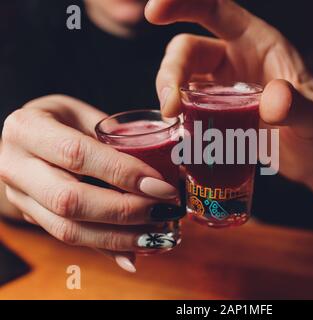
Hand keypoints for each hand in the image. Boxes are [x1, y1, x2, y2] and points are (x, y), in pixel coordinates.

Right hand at [0, 95, 178, 271]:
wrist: (22, 138)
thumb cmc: (60, 119)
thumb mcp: (83, 113)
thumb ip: (115, 137)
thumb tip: (166, 163)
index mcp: (27, 129)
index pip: (77, 154)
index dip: (122, 173)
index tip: (161, 186)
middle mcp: (15, 166)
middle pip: (70, 200)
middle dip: (124, 211)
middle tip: (163, 211)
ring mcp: (19, 197)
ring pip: (67, 230)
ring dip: (119, 237)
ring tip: (156, 235)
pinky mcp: (31, 217)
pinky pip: (70, 239)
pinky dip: (105, 248)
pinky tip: (133, 254)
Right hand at [145, 0, 312, 183]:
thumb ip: (298, 107)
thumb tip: (272, 100)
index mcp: (258, 44)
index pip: (215, 10)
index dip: (183, 2)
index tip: (154, 11)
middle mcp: (236, 61)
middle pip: (187, 51)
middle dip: (170, 72)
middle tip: (171, 106)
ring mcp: (224, 89)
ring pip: (181, 79)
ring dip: (169, 95)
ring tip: (174, 119)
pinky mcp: (218, 115)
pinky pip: (187, 108)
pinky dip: (178, 118)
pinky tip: (180, 134)